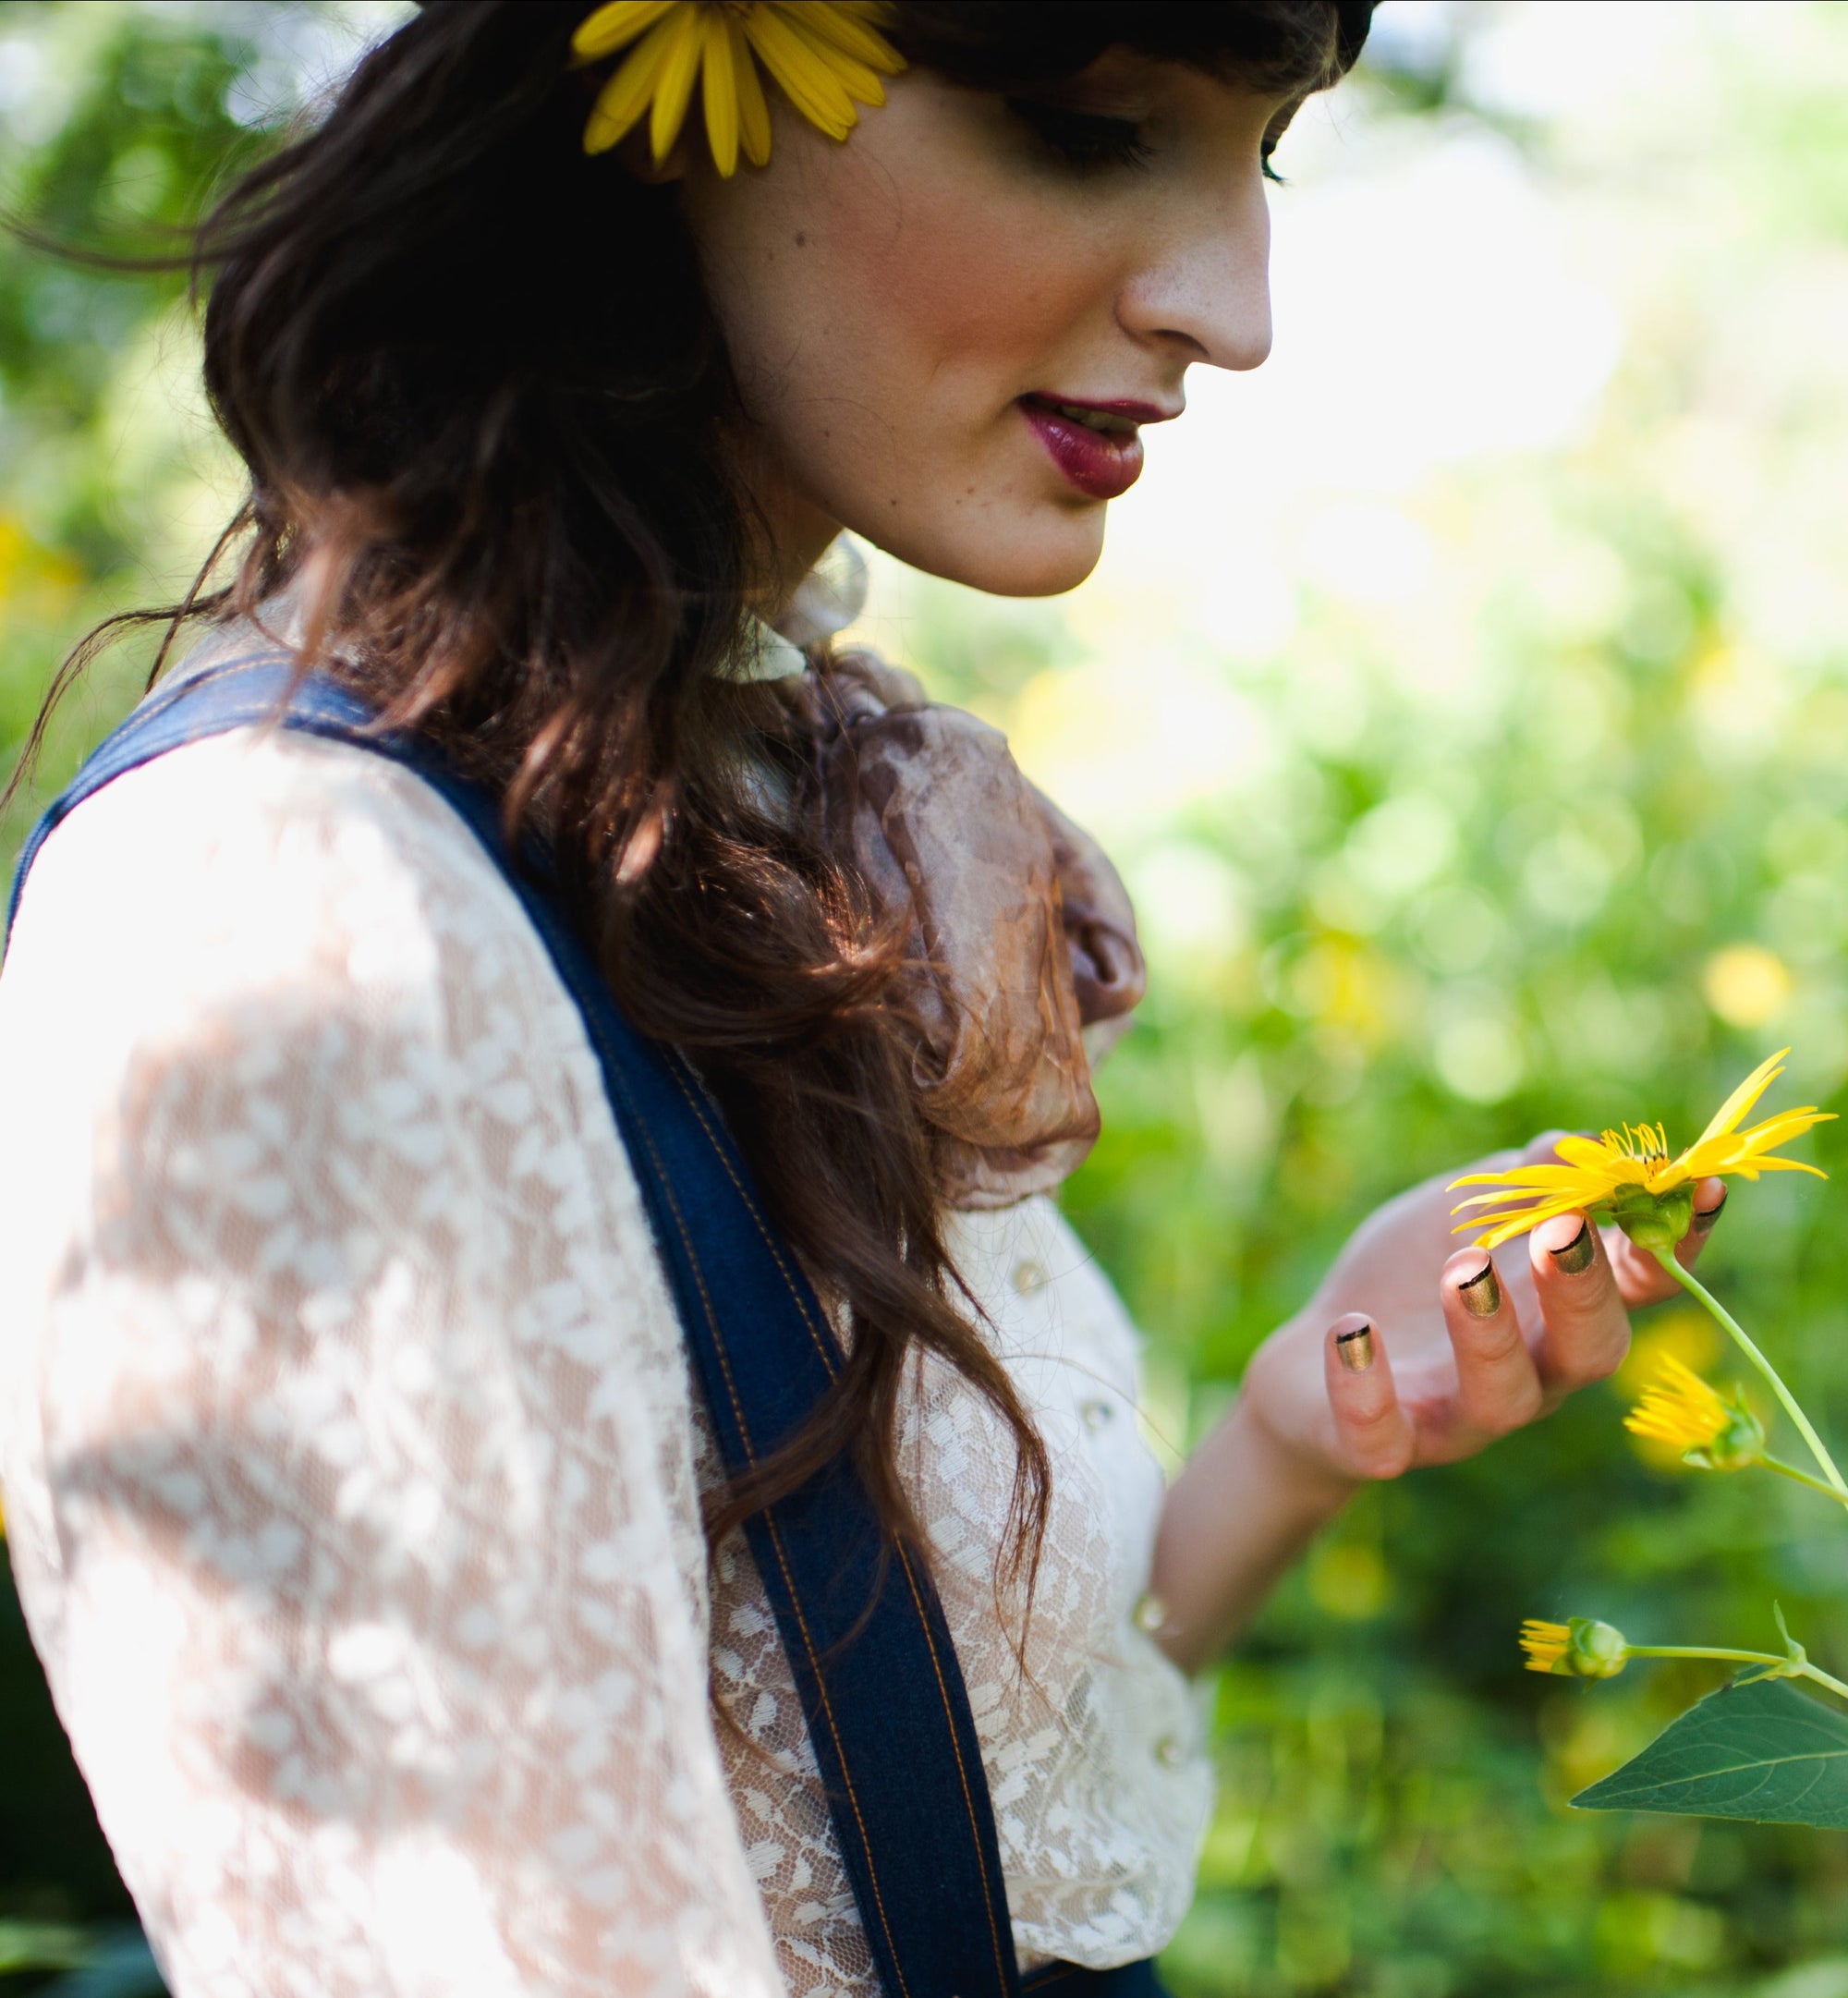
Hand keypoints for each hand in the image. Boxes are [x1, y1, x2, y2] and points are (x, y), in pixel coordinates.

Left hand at [1239, 1136, 1727, 1490]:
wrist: (1308, 1357)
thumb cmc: (1407, 1275)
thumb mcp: (1458, 1211)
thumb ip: (1519, 1182)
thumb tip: (1577, 1146)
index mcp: (1562, 1312)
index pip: (1642, 1284)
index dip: (1677, 1241)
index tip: (1699, 1186)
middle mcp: (1532, 1374)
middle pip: (1588, 1351)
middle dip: (1581, 1290)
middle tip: (1559, 1230)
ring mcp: (1458, 1416)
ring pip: (1500, 1397)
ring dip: (1487, 1331)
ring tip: (1461, 1270)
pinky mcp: (1381, 1446)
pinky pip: (1382, 1436)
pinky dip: (1366, 1385)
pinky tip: (1351, 1330)